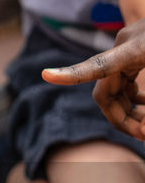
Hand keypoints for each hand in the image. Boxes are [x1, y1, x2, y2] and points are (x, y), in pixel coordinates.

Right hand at [43, 18, 144, 139]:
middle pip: (106, 92)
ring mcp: (129, 48)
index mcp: (137, 47)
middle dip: (122, 118)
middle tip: (144, 136)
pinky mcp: (135, 52)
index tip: (48, 75)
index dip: (72, 73)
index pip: (98, 65)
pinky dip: (135, 100)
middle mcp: (125, 46)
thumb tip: (144, 128)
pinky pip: (124, 82)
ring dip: (129, 113)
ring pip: (114, 90)